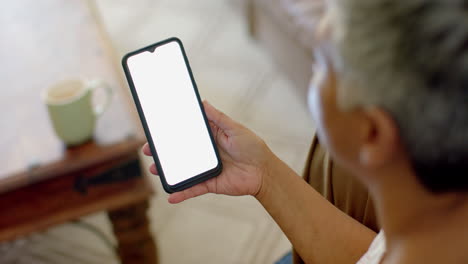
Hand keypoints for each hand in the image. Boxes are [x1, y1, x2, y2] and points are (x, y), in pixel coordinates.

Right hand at [142, 101, 275, 203]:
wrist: (264, 172)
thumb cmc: (252, 147)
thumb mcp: (235, 128)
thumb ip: (218, 118)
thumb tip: (202, 102)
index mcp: (210, 137)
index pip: (186, 133)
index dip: (171, 132)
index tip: (156, 130)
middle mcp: (205, 153)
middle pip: (179, 152)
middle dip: (163, 152)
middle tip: (148, 150)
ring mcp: (205, 169)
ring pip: (182, 170)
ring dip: (167, 171)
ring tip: (154, 169)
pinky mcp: (209, 184)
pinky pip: (193, 189)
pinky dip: (182, 193)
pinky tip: (170, 195)